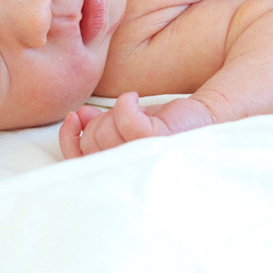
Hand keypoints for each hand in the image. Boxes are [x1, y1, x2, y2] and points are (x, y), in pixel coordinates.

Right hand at [58, 92, 213, 158]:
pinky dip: (126, 103)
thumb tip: (77, 117)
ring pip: (105, 130)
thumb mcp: (127, 129)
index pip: (78, 165)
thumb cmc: (165, 128)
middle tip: (121, 117)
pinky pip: (124, 117)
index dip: (70, 140)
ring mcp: (142, 157)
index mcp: (119, 173)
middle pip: (90, 143)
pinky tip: (134, 99)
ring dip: (116, 113)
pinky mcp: (155, 141)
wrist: (203, 120)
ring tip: (136, 113)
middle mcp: (130, 173)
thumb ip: (100, 128)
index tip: (74, 118)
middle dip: (99, 122)